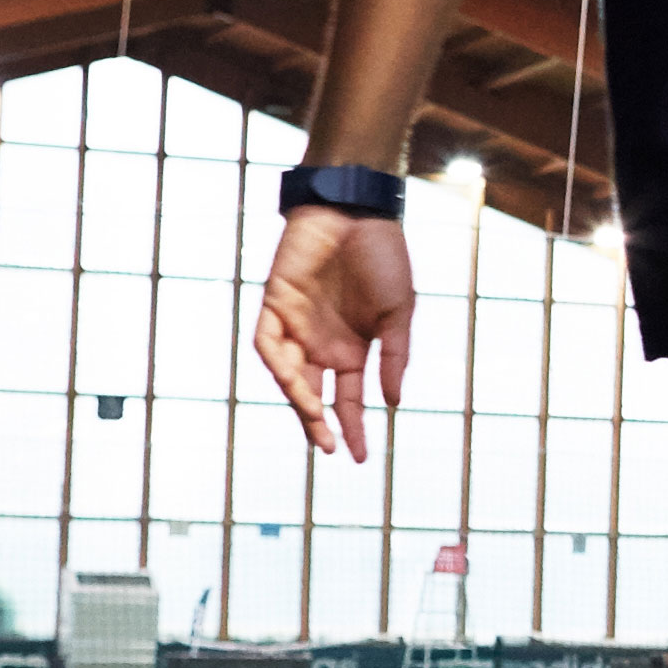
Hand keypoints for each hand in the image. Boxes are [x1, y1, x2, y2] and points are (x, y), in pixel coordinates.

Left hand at [252, 205, 417, 461]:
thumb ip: (394, 358)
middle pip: (314, 396)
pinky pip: (268, 343)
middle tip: (331, 449)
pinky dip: (278, 364)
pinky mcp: (275, 304)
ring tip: (315, 418)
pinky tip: (295, 380)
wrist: (357, 211)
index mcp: (352, 349)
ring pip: (289, 376)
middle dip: (319, 425)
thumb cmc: (383, 257)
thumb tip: (392, 403)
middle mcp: (321, 344)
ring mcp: (297, 326)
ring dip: (299, 399)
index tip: (363, 457)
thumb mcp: (399, 314)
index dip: (354, 428)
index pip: (348, 400)